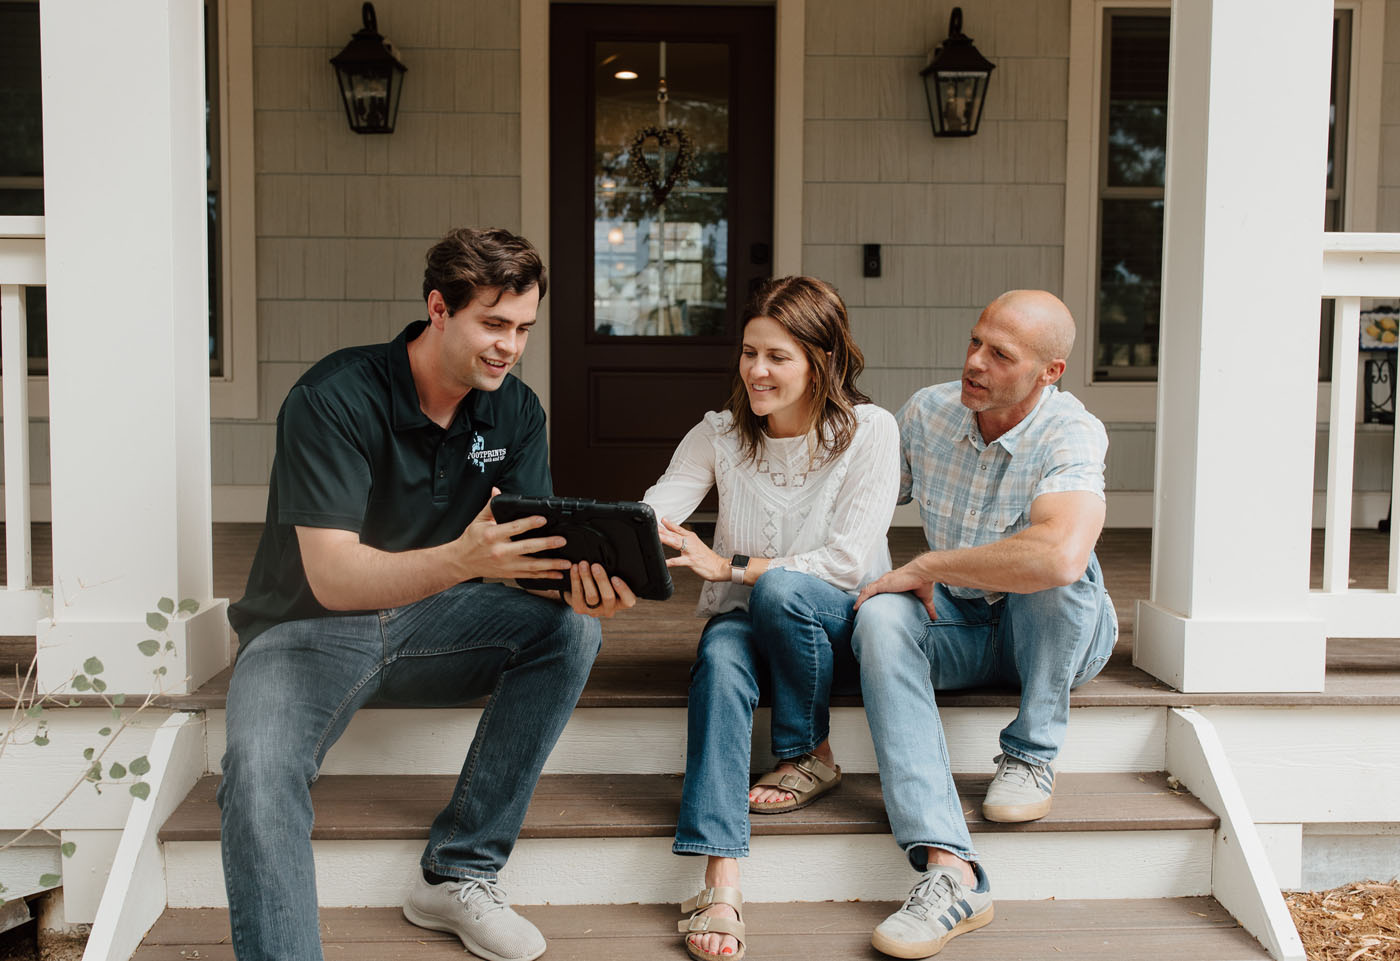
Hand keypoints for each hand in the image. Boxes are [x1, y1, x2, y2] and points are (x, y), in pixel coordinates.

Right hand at [455, 488, 572, 581]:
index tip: (544, 519)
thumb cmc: (471, 540)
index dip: (530, 523)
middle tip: (562, 541)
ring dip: (551, 565)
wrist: (461, 562)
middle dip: (546, 544)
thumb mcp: (478, 520)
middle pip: (527, 548)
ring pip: (532, 566)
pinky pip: (530, 575)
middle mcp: (500, 551)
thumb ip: (490, 506)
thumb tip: (497, 491)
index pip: (514, 527)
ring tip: (566, 563)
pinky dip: (544, 576)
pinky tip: (557, 574)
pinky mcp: (509, 573)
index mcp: (492, 535)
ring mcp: (506, 565)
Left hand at [562, 561, 637, 617]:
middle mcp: (609, 609)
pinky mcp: (580, 608)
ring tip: (583, 565)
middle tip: (595, 566)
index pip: (628, 601)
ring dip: (587, 578)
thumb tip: (610, 561)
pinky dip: (575, 579)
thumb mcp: (611, 579)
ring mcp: (594, 611)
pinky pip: (577, 594)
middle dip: (601, 580)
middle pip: (608, 597)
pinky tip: (575, 569)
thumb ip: (613, 574)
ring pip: (592, 596)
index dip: (623, 590)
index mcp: (621, 602)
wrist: (583, 593)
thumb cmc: (602, 583)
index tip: (615, 578)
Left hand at [658, 517, 729, 581]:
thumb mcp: (696, 544)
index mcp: (691, 537)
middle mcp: (690, 542)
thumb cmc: (706, 557)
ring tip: (657, 537)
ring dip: (666, 539)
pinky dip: (671, 562)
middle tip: (653, 526)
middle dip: (663, 530)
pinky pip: (679, 561)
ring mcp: (690, 551)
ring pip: (676, 543)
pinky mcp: (691, 561)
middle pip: (674, 534)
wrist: (718, 566)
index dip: (668, 524)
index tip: (660, 520)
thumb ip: (684, 540)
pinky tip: (665, 562)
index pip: (678, 528)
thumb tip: (673, 537)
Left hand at [854, 565, 938, 618]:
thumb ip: (928, 608)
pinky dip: (861, 599)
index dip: (876, 596)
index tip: (873, 605)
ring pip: (867, 591)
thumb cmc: (925, 582)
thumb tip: (934, 618)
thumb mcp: (925, 598)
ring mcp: (884, 582)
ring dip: (861, 599)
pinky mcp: (882, 584)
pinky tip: (856, 607)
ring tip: (856, 609)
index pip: (882, 589)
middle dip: (866, 598)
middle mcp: (887, 581)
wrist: (924, 573)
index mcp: (895, 583)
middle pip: (872, 589)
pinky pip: (867, 592)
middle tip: (861, 608)